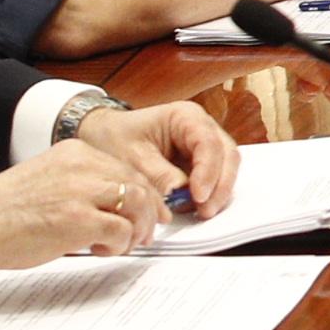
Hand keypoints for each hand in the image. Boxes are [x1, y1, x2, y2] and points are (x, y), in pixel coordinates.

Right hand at [0, 138, 157, 265]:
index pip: (128, 169)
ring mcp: (82, 191)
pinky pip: (120, 232)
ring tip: (123, 245)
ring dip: (137, 230)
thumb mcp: (48, 178)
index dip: (145, 194)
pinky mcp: (78, 220)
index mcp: (76, 152)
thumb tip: (113, 205)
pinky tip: (101, 250)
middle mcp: (83, 165)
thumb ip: (80, 184)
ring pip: (137, 205)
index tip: (150, 212)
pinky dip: (119, 245)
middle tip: (145, 234)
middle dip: (149, 213)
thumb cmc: (2, 209)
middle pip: (139, 185)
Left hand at [68, 99, 243, 221]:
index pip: (208, 142)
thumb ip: (157, 174)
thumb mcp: (130, 157)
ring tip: (202, 212)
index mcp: (185, 116)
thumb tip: (180, 191)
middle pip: (226, 155)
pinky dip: (211, 194)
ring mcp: (203, 145)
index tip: (198, 195)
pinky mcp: (200, 162)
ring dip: (218, 191)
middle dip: (220, 185)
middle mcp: (201, 127)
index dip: (208, 170)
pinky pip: (215, 178)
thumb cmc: (115, 138)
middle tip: (206, 210)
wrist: (103, 138)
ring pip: (226, 167)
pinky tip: (199, 208)